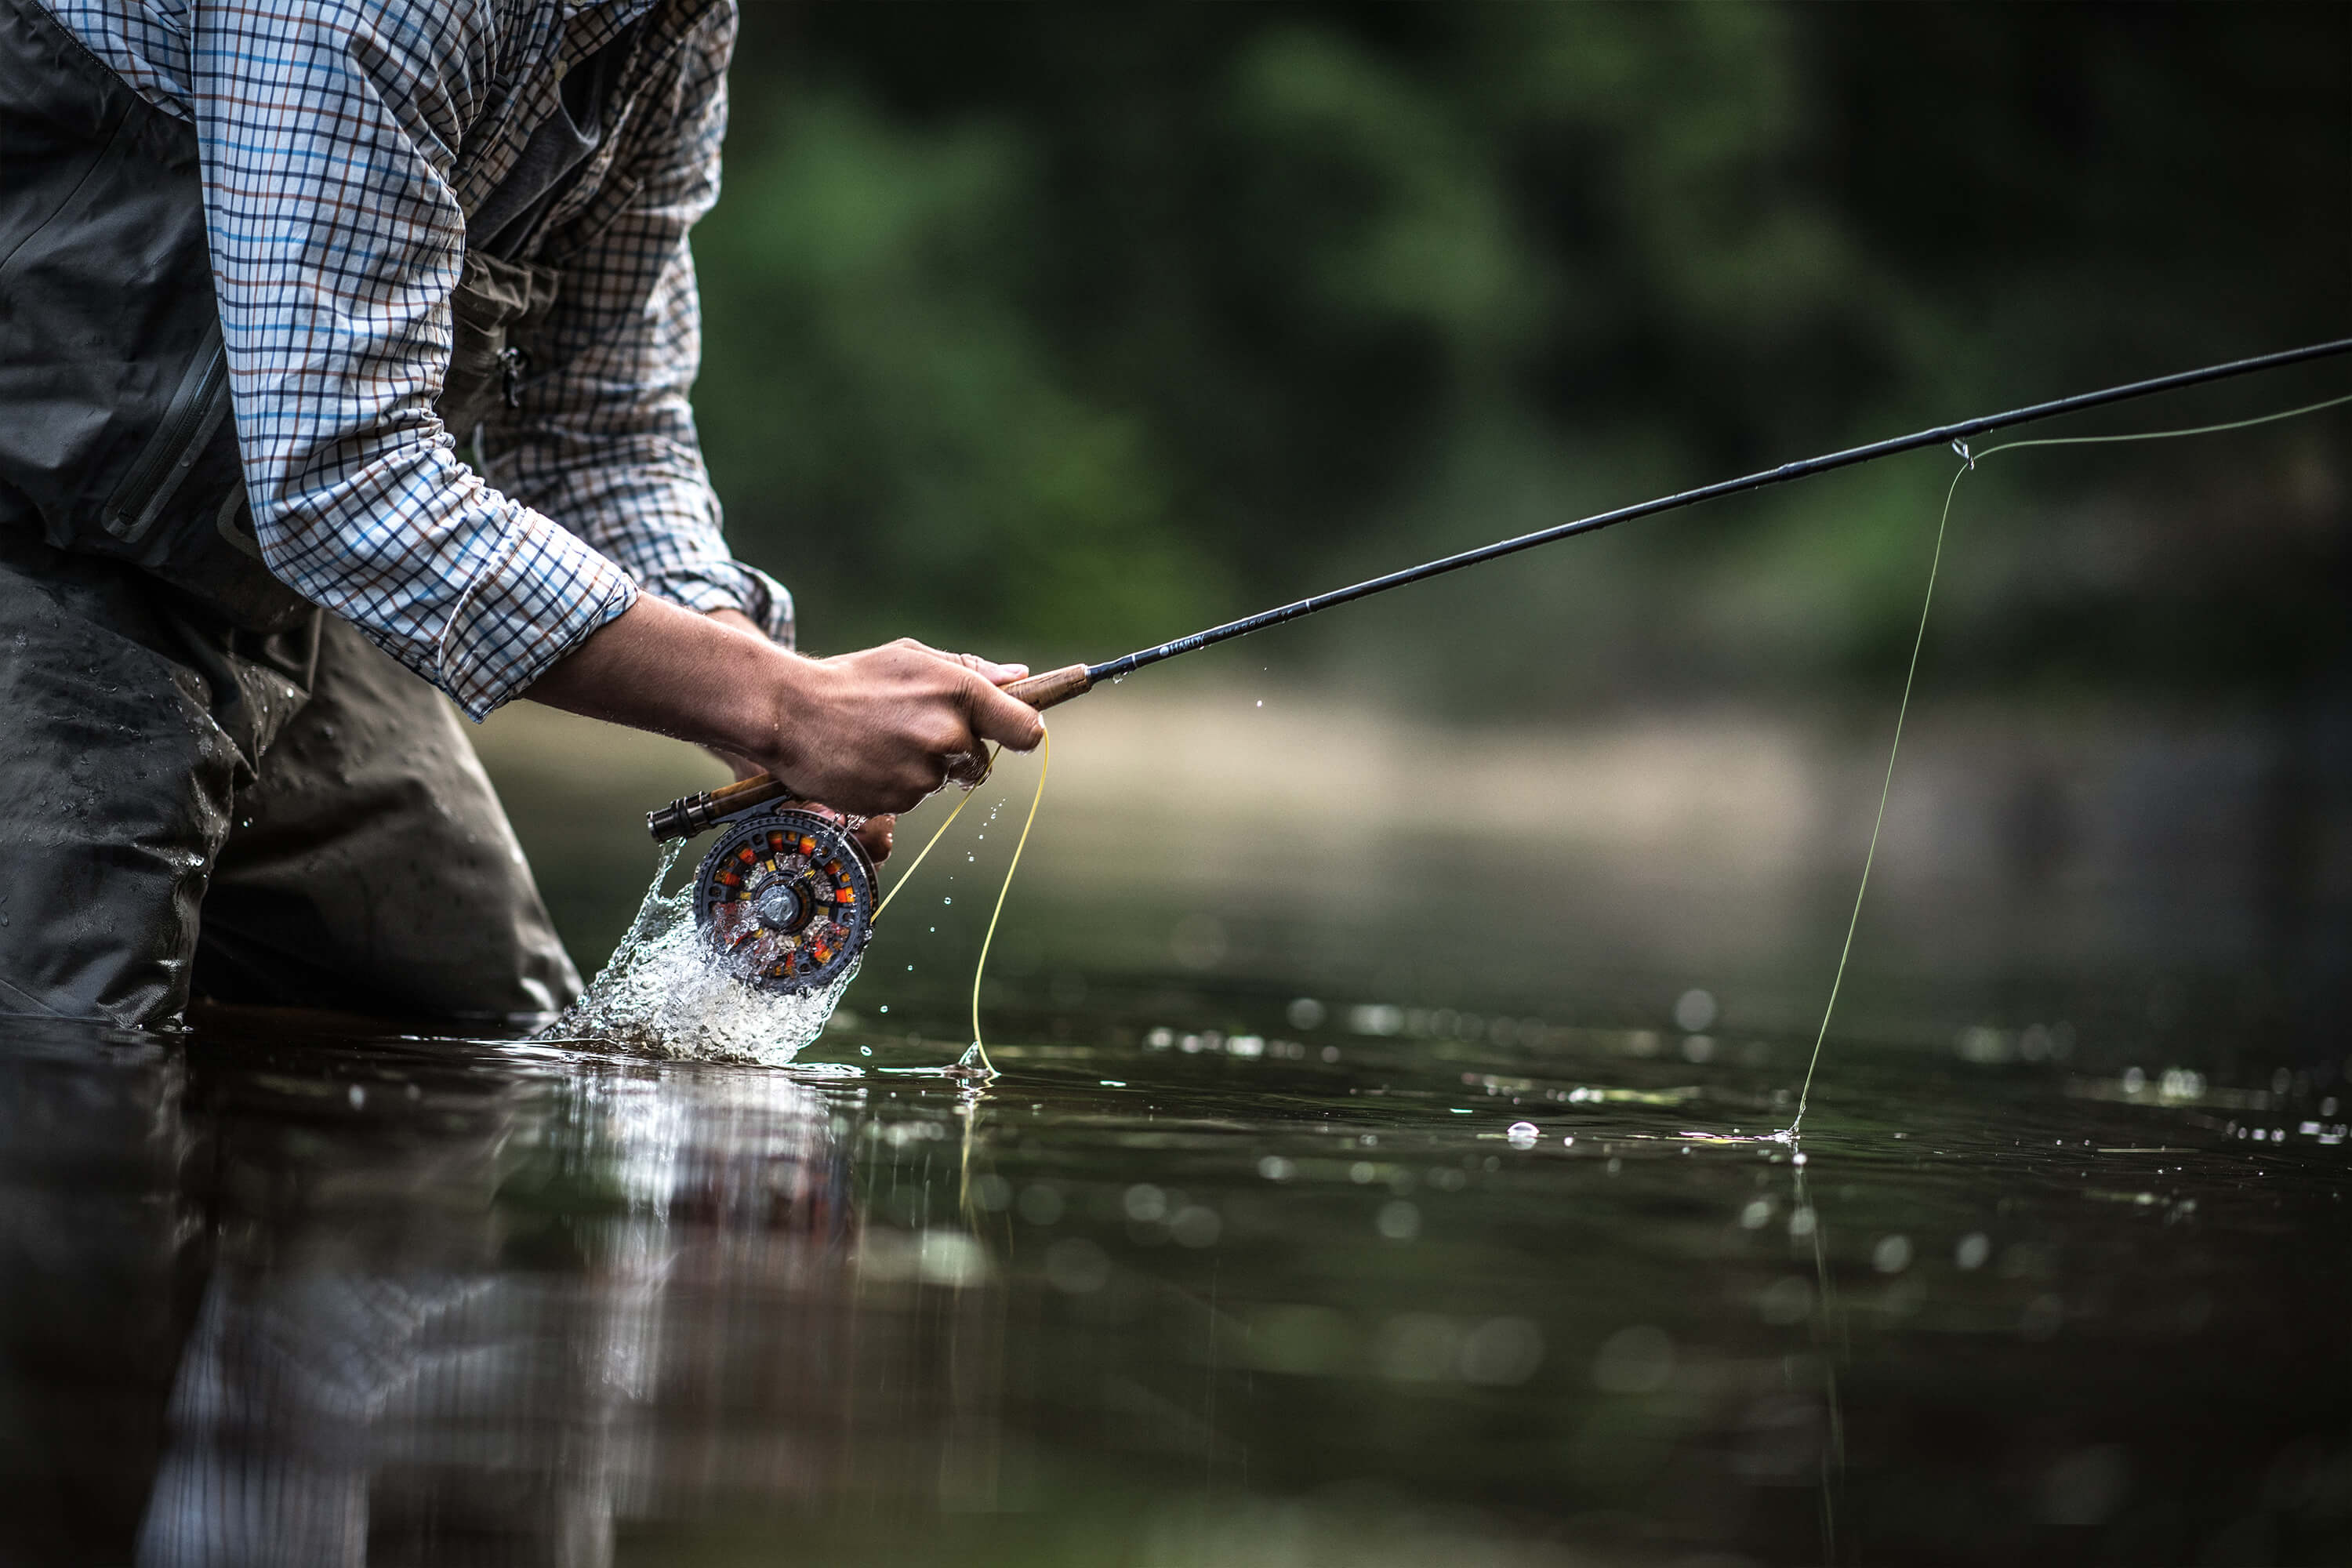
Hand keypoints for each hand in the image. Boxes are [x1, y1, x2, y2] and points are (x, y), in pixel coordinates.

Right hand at [523, 598, 1042, 826]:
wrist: (789, 711)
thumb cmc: (855, 679)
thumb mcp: (912, 659)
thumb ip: (970, 671)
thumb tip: (1021, 678)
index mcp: (958, 691)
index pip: (1024, 728)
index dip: (1022, 733)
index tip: (1016, 734)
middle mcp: (947, 732)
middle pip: (982, 761)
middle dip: (958, 751)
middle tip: (915, 731)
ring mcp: (922, 771)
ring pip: (944, 780)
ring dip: (923, 768)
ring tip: (881, 742)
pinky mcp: (897, 800)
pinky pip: (912, 799)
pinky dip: (895, 785)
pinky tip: (867, 761)